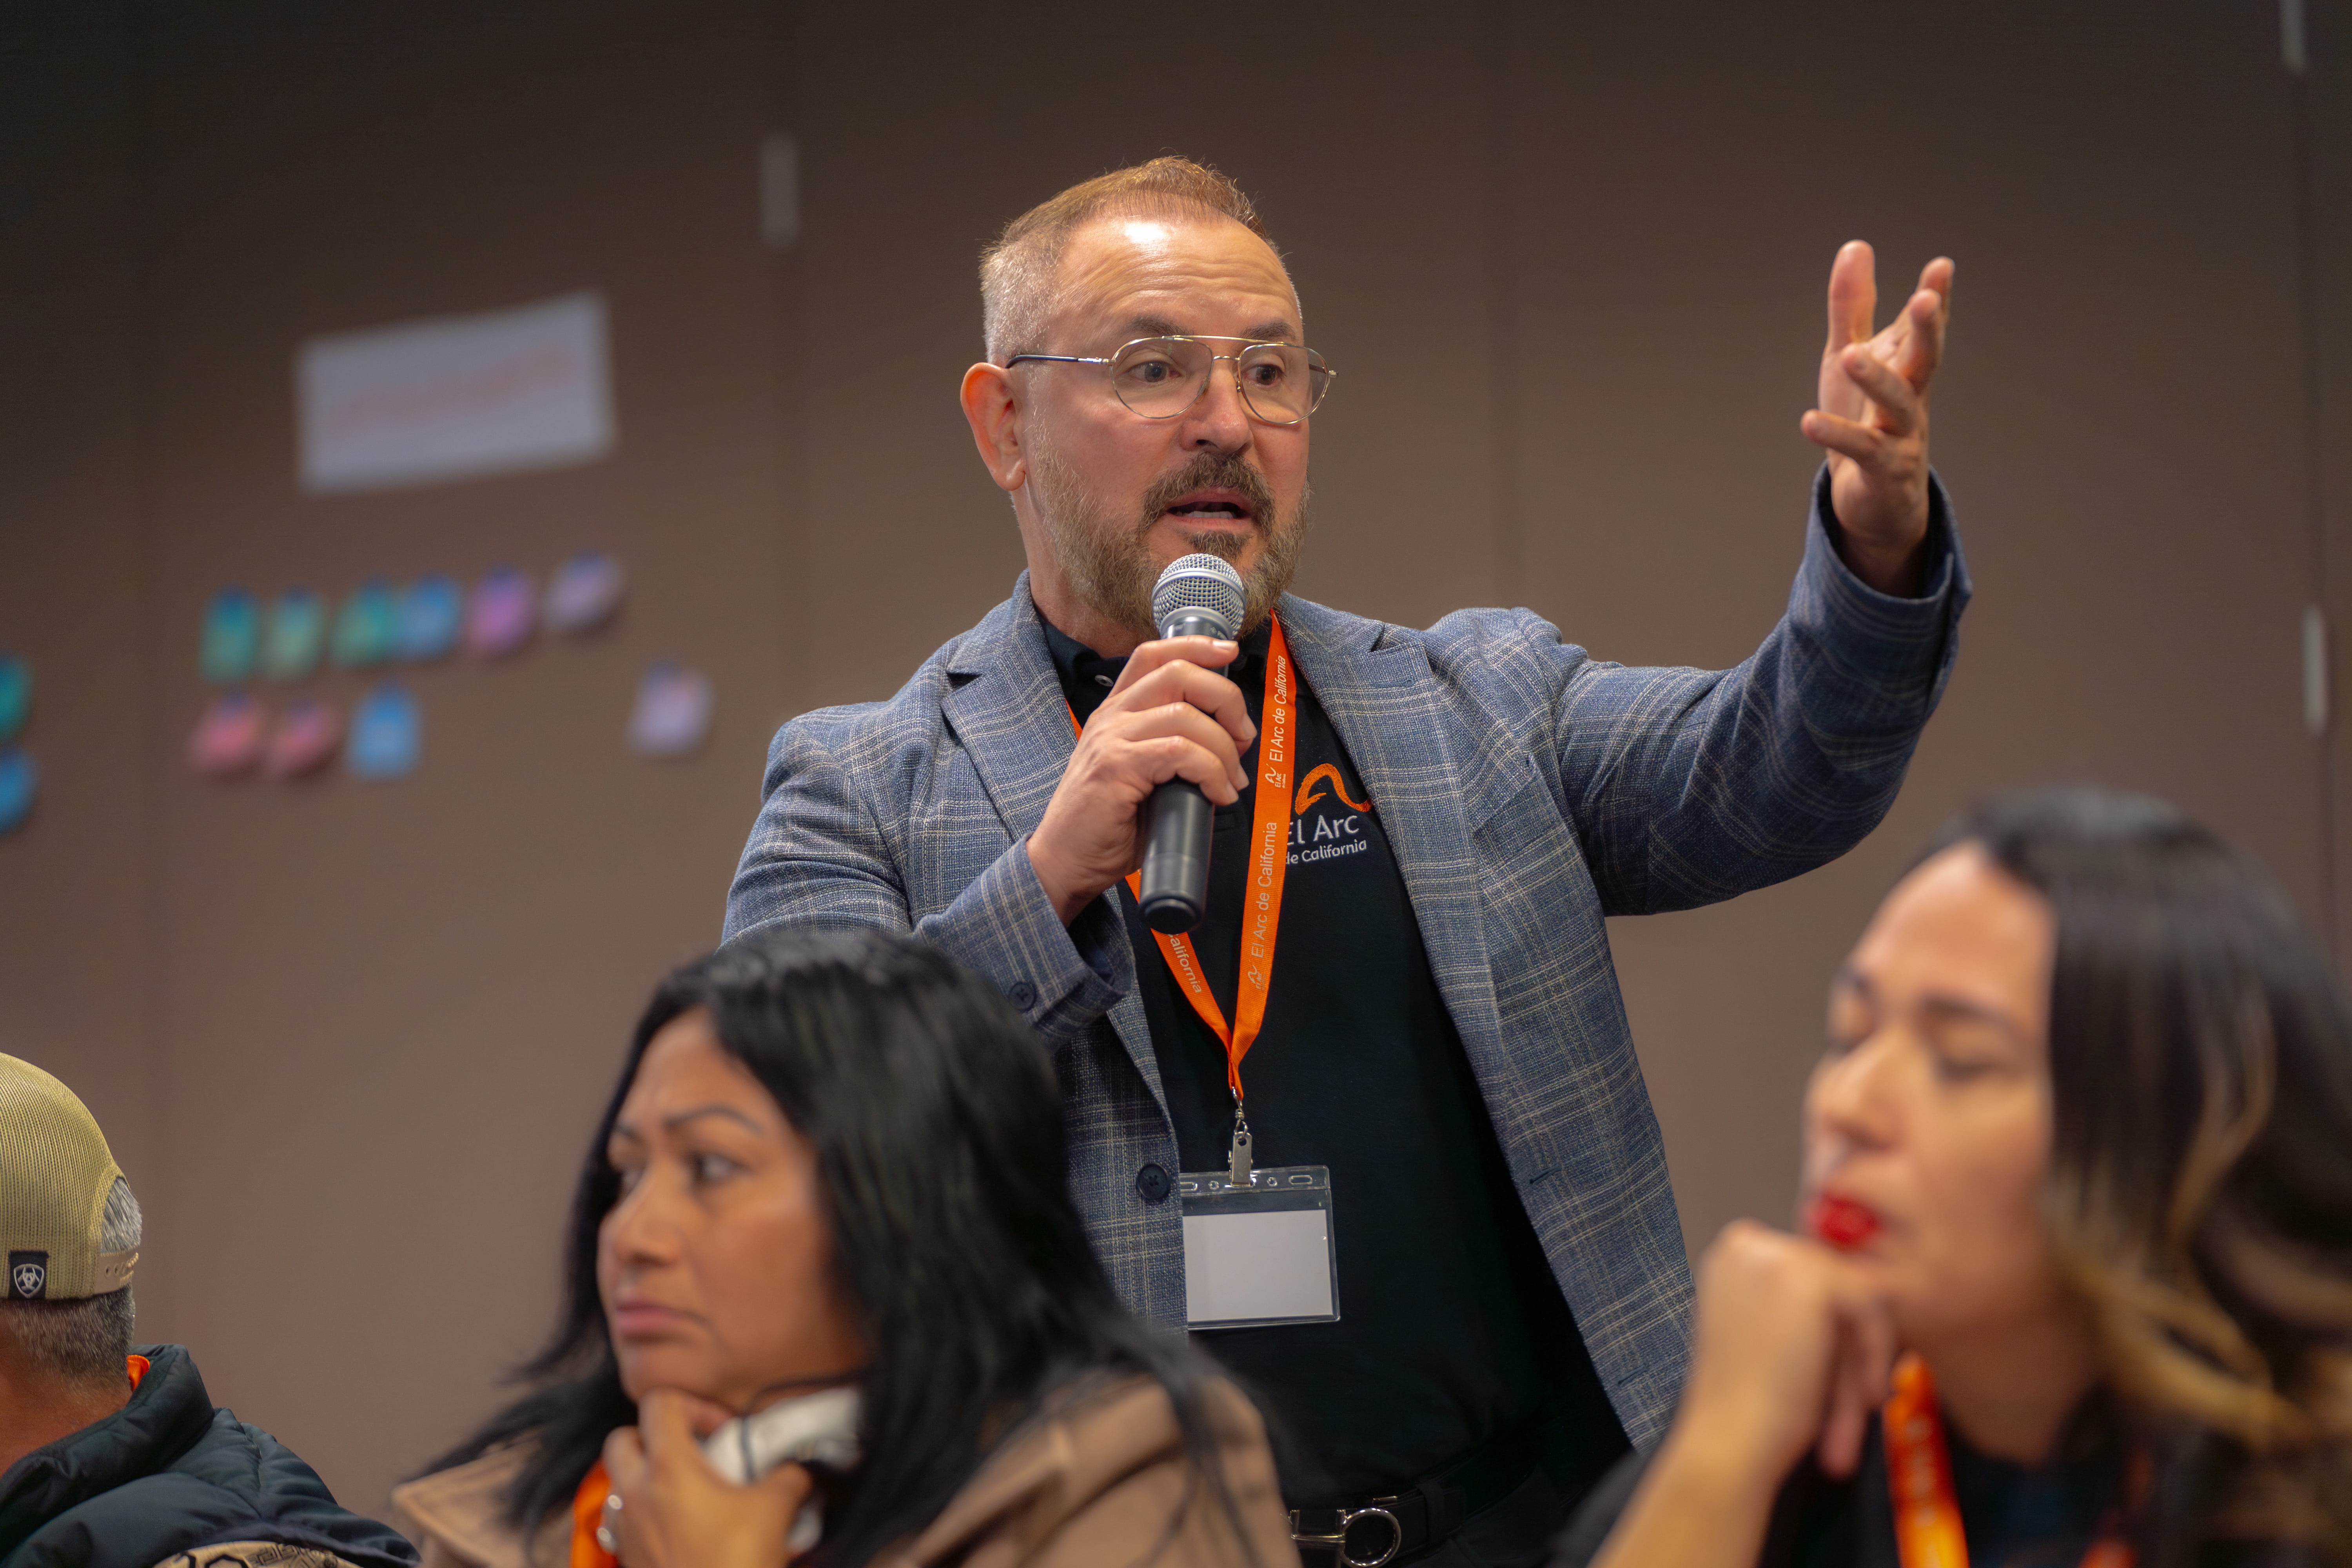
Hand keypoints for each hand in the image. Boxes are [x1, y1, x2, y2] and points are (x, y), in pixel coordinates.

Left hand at [601, 1389, 813, 1567]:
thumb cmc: (738, 1561)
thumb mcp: (776, 1509)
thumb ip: (788, 1476)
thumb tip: (795, 1468)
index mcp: (668, 1468)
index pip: (660, 1403)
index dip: (694, 1405)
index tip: (724, 1431)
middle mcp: (634, 1493)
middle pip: (622, 1439)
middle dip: (655, 1437)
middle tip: (693, 1454)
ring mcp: (624, 1529)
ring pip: (616, 1483)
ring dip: (643, 1477)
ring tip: (683, 1492)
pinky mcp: (625, 1560)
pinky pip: (620, 1522)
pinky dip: (641, 1514)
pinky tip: (674, 1528)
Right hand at [1028, 636, 1254, 923]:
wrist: (1065, 862)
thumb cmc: (1108, 824)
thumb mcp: (1143, 774)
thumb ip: (1174, 749)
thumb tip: (1230, 745)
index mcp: (1116, 712)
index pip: (1153, 655)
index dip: (1195, 646)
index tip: (1228, 653)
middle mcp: (1112, 717)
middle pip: (1177, 673)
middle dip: (1225, 698)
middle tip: (1243, 736)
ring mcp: (1111, 740)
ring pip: (1185, 715)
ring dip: (1223, 748)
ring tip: (1230, 780)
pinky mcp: (1115, 768)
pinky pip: (1180, 752)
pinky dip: (1211, 772)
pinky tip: (1217, 794)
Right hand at [1672, 1220, 1895, 1484]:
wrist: (1729, 1439)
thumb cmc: (1744, 1404)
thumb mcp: (1771, 1334)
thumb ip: (1803, 1304)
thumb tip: (1870, 1283)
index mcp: (1733, 1254)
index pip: (1811, 1275)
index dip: (1834, 1329)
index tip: (1843, 1375)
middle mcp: (1748, 1242)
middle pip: (1835, 1286)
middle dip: (1849, 1351)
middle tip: (1855, 1406)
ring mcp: (1776, 1253)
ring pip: (1856, 1298)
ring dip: (1859, 1360)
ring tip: (1853, 1415)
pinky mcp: (1810, 1278)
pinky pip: (1871, 1307)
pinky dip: (1874, 1353)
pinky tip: (1863, 1399)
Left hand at [1801, 241, 1953, 594]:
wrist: (1872, 499)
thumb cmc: (1864, 419)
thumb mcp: (1851, 356)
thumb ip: (1853, 307)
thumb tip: (1856, 246)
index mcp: (1906, 368)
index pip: (1924, 329)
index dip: (1936, 298)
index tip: (1942, 265)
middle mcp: (1912, 398)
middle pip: (1925, 360)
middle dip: (1926, 331)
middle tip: (1924, 300)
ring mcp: (1903, 436)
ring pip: (1897, 404)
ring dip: (1876, 379)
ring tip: (1850, 354)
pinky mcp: (1884, 470)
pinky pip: (1862, 450)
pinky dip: (1837, 434)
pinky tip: (1809, 421)